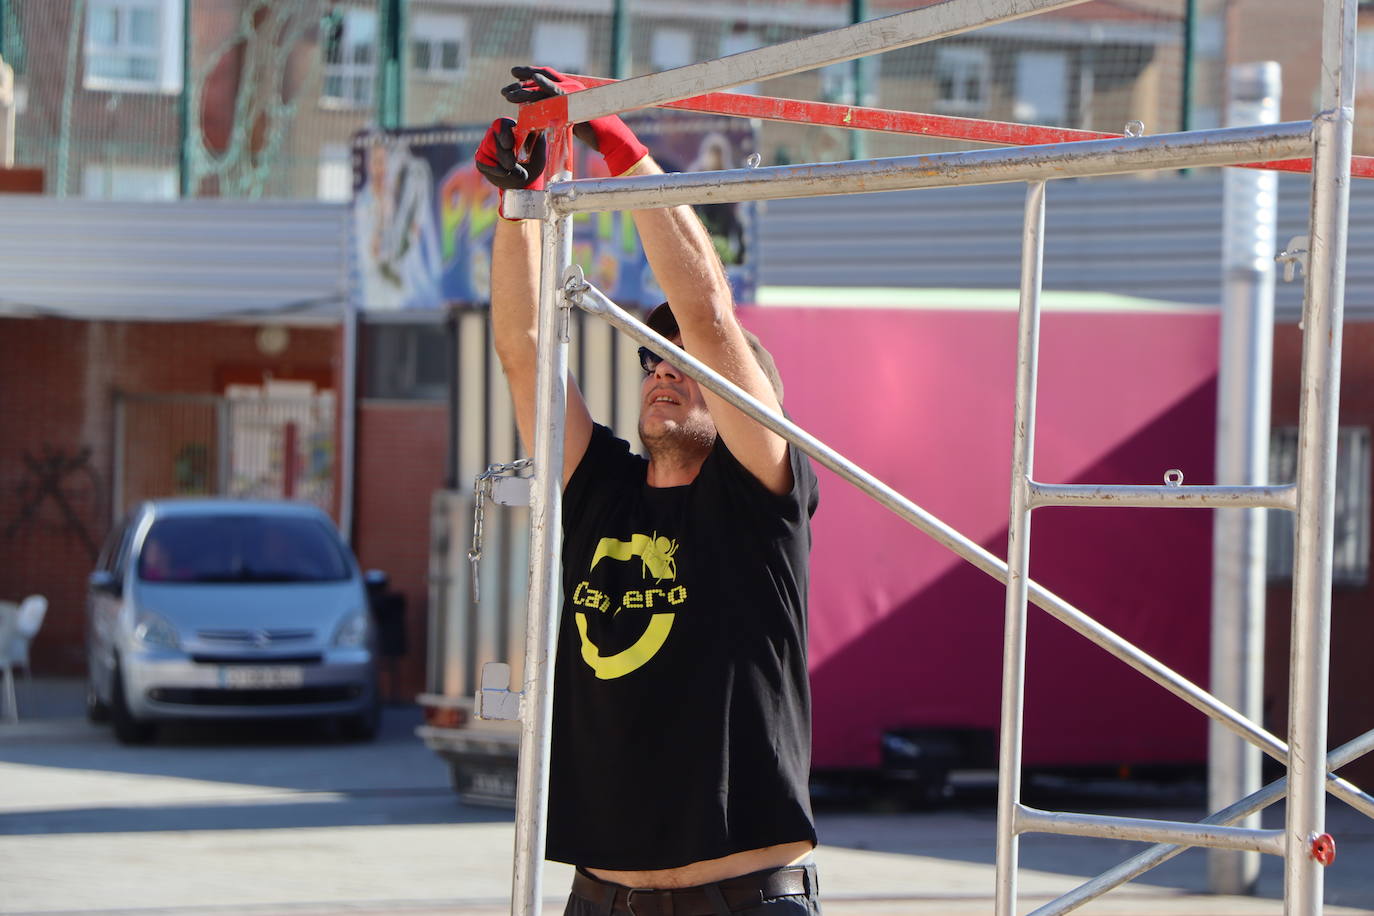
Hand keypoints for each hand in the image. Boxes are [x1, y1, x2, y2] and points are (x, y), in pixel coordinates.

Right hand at [474, 117, 546, 190]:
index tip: (509, 145)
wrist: (527, 178)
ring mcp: (487, 147)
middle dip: (503, 154)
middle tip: (513, 164)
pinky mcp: (481, 160)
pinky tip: (505, 173)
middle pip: (491, 139)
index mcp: (509, 127)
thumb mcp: (539, 146)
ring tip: (517, 172)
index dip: (503, 133)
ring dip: (502, 163)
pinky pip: (482, 162)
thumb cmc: (533, 158)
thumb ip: (537, 134)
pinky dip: (494, 169)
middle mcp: (495, 135)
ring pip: (487, 150)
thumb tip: (537, 126)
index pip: (500, 124)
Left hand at [501, 66, 648, 176]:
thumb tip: (544, 115)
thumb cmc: (596, 132)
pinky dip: (542, 88)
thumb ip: (560, 113)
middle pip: (542, 76)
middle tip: (505, 89)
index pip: (548, 76)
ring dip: (523, 90)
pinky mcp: (574, 104)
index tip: (515, 76)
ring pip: (543, 87)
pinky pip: (554, 94)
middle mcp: (572, 86)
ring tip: (507, 95)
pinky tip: (531, 85)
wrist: (612, 138)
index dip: (530, 74)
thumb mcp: (574, 120)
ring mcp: (573, 94)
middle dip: (522, 80)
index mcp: (572, 88)